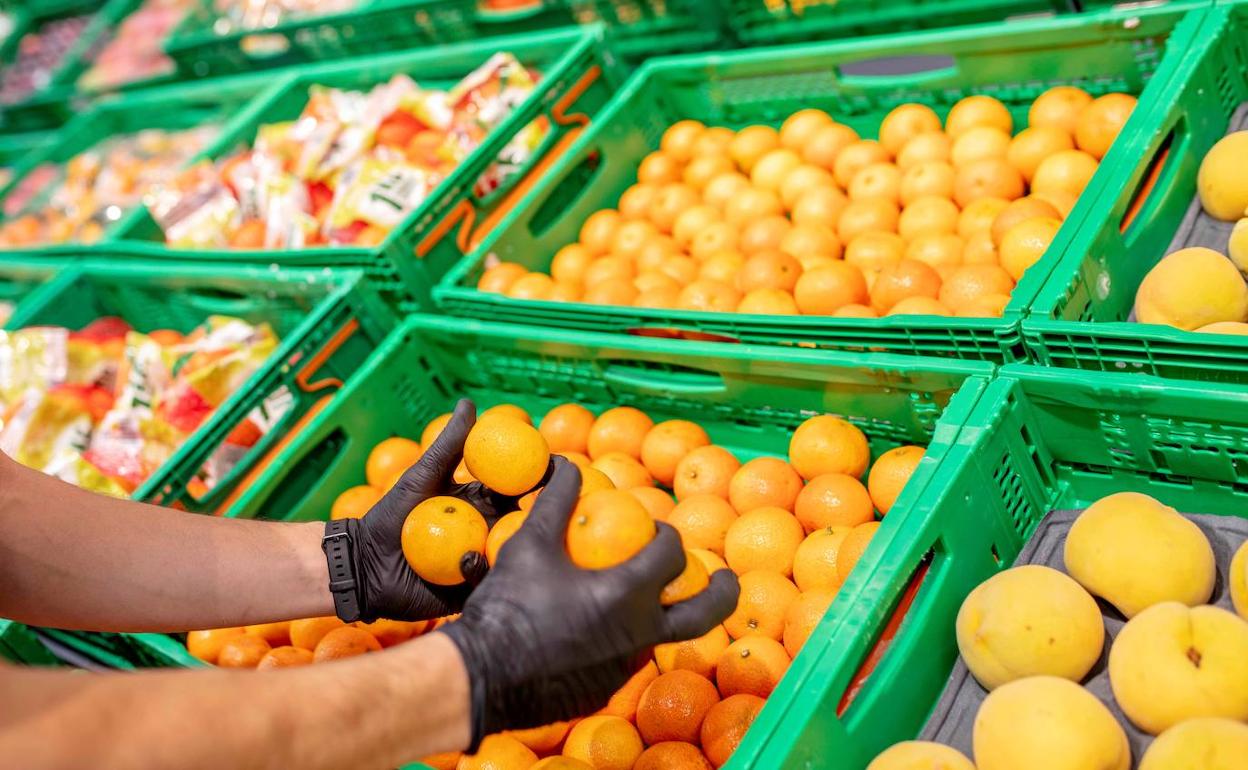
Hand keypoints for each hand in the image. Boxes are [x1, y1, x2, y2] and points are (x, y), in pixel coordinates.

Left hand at [340, 399, 541, 621]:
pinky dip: (485, 572)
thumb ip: (448, 445)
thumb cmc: (390, 517)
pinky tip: (472, 561)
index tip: (556, 466)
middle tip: (558, 504)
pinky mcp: (470, 591)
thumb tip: (470, 402)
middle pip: (523, 523)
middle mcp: (486, 533)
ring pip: (510, 555)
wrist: (363, 564)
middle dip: (545, 514)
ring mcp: (481, 563)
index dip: (538, 479)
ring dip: (520, 546)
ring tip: (521, 537)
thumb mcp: (422, 476)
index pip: (517, 490)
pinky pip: (487, 582)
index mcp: (480, 506)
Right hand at [439, 457, 739, 746]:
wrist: (478, 676)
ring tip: (639, 599)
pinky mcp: (603, 693)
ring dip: (658, 616)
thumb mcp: (529, 544)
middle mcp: (638, 636)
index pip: (671, 557)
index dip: (669, 536)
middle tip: (725, 576)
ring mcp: (624, 671)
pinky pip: (623, 662)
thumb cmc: (507, 605)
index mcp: (626, 595)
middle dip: (722, 592)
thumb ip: (556, 501)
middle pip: (704, 614)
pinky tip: (593, 632)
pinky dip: (619, 642)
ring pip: (657, 639)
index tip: (658, 530)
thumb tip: (568, 463)